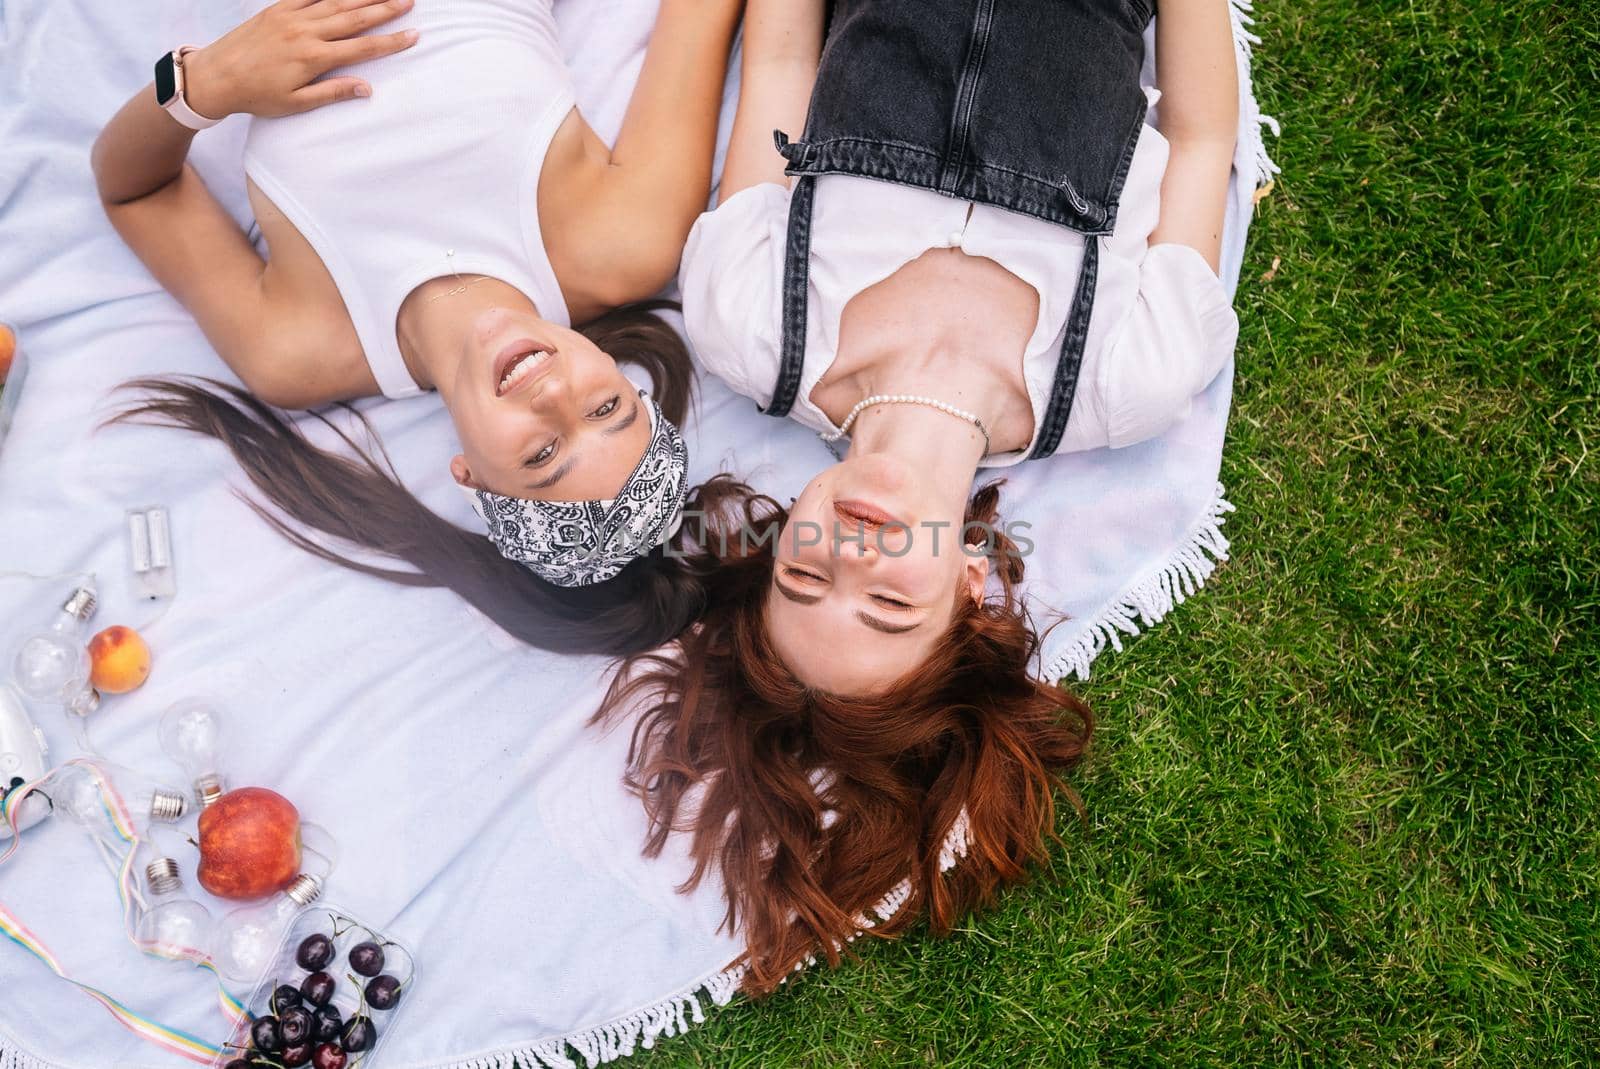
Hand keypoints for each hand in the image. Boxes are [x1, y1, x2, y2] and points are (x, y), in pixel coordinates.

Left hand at [184, 0, 418, 119]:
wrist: (215, 75)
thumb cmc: (256, 95)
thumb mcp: (296, 103)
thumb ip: (333, 92)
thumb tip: (367, 88)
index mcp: (313, 58)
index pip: (362, 48)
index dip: (391, 42)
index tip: (414, 35)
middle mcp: (305, 32)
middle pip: (354, 17)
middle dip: (385, 9)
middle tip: (409, 1)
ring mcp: (291, 16)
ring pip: (335, 1)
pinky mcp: (277, 8)